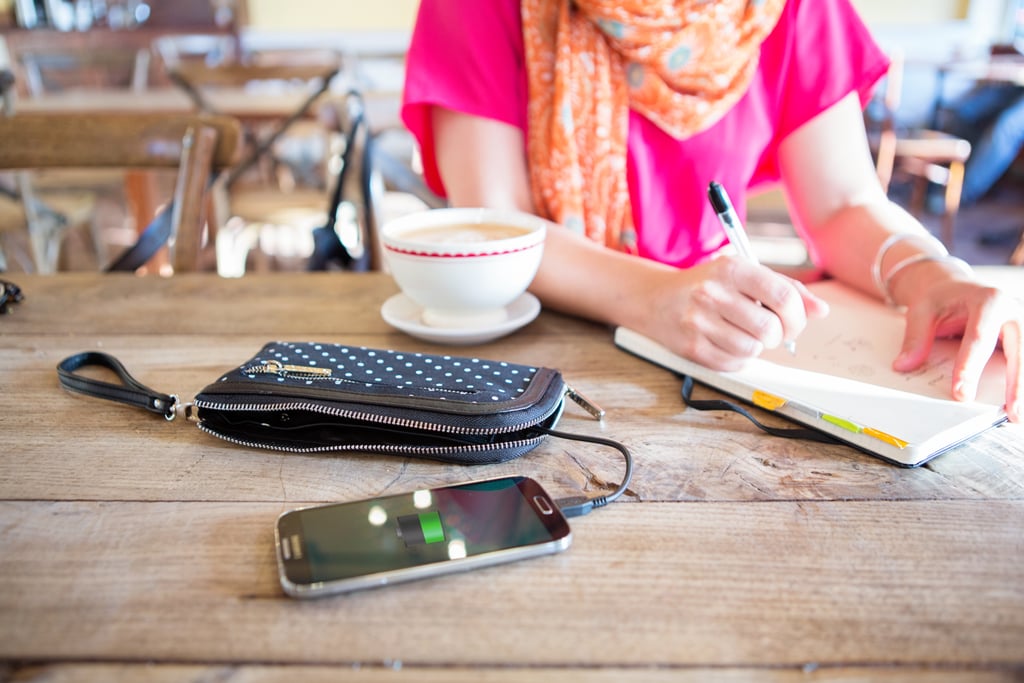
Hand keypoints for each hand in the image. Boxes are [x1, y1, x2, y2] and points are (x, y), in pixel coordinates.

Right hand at [651, 256, 829, 370]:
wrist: (656, 299)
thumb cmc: (709, 285)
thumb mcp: (744, 274)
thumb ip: (785, 288)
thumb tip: (820, 311)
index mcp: (732, 269)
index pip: (782, 296)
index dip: (798, 316)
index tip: (794, 322)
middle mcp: (712, 293)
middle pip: (769, 329)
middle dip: (779, 335)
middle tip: (771, 331)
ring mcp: (699, 322)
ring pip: (753, 349)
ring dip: (758, 347)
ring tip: (746, 334)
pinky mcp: (691, 347)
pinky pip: (733, 363)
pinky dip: (739, 358)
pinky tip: (729, 342)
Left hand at [893, 278, 1022, 422]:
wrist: (957, 287)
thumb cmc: (942, 298)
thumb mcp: (922, 310)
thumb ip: (915, 338)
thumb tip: (904, 365)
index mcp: (988, 301)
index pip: (979, 339)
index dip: (970, 367)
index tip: (961, 393)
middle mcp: (1014, 311)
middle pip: (1020, 350)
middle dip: (1017, 383)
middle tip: (1011, 412)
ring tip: (1017, 415)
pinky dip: (1022, 380)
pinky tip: (1019, 401)